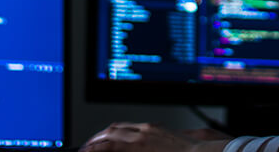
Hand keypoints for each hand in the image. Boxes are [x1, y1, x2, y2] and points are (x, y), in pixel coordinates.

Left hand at [82, 122, 230, 151]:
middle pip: (115, 130)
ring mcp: (139, 139)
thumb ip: (168, 140)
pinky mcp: (137, 148)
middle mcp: (144, 130)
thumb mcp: (178, 141)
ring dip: (96, 142)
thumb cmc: (194, 150)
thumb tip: (168, 143)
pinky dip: (99, 149)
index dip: (111, 134)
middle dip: (99, 137)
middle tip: (89, 146)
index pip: (125, 128)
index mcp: (153, 129)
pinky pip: (111, 147)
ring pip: (110, 136)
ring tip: (85, 150)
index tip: (104, 140)